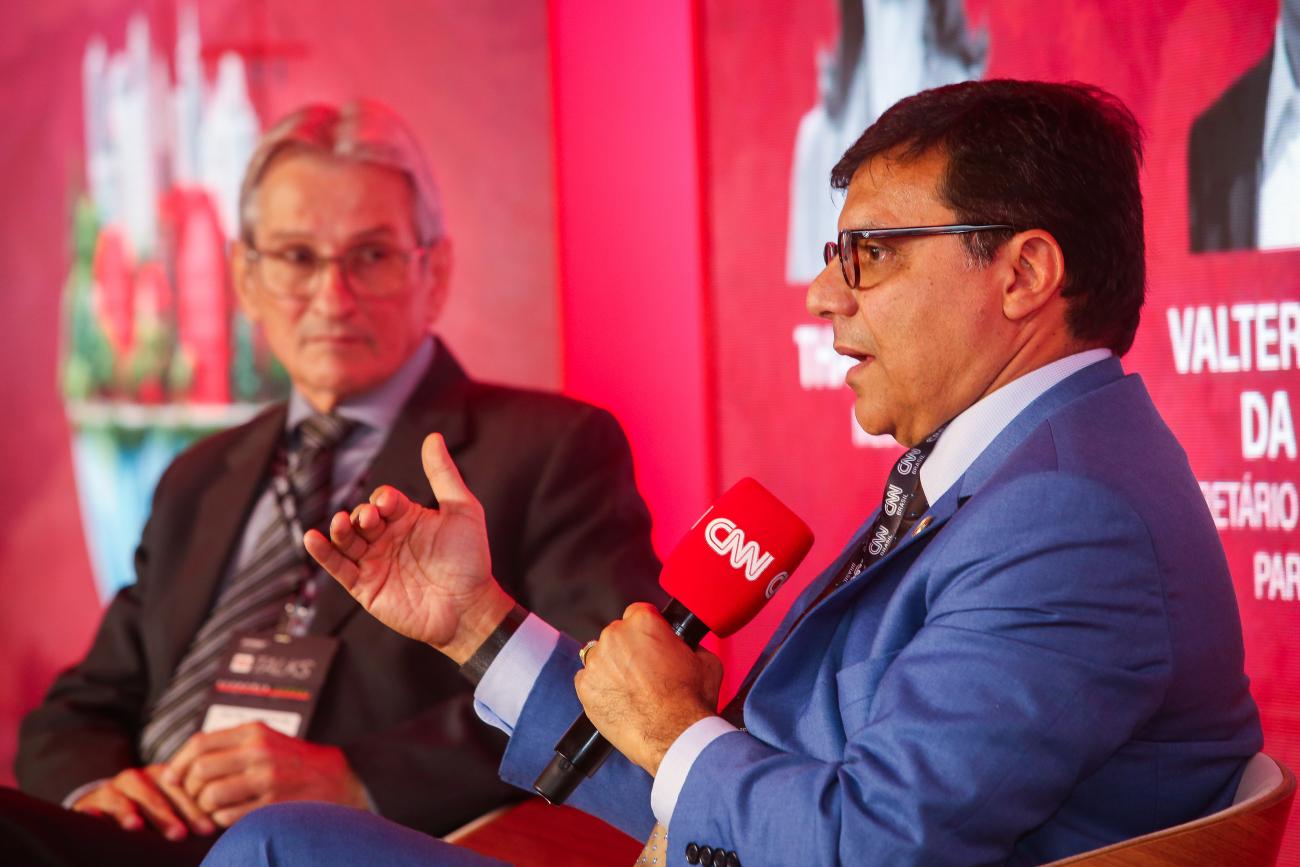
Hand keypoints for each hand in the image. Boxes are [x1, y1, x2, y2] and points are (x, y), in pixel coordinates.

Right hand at [72, 764, 213, 839]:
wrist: (106, 813)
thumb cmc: (153, 818)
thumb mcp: (172, 816)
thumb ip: (191, 821)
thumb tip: (219, 835)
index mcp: (164, 778)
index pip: (181, 790)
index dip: (194, 810)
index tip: (208, 831)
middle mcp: (138, 779)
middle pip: (154, 792)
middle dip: (167, 814)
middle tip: (180, 835)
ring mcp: (111, 789)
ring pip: (121, 796)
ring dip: (129, 810)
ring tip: (137, 826)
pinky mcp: (88, 803)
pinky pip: (89, 807)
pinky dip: (92, 813)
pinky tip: (96, 820)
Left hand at [161, 722, 366, 827]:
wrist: (338, 780)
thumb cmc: (295, 763)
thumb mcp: (266, 740)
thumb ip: (230, 746)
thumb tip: (183, 764)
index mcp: (254, 732)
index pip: (199, 744)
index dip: (178, 763)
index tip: (171, 778)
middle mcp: (259, 752)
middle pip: (200, 770)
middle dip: (188, 789)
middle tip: (193, 798)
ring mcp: (267, 779)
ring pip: (210, 796)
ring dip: (204, 808)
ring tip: (212, 809)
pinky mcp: (272, 804)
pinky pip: (227, 817)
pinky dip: (220, 821)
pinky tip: (230, 817)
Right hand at [305, 433, 514, 661]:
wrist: (469, 606)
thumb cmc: (471, 559)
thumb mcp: (462, 510)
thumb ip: (443, 475)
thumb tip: (432, 437)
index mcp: (408, 518)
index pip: (384, 499)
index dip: (383, 499)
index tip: (390, 504)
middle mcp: (388, 539)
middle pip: (361, 518)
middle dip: (362, 515)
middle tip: (370, 519)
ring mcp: (375, 563)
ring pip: (346, 541)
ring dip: (340, 530)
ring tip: (341, 524)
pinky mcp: (366, 587)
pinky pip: (338, 568)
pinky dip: (323, 554)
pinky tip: (313, 539)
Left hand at [574, 603, 723, 774]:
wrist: (674, 737)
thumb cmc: (691, 701)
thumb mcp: (706, 661)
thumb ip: (690, 645)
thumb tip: (687, 647)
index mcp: (643, 622)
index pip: (638, 613)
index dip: (648, 630)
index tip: (652, 644)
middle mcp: (615, 635)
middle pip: (617, 634)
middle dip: (629, 649)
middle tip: (646, 673)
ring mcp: (596, 661)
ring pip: (601, 657)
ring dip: (612, 668)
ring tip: (632, 690)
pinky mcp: (584, 687)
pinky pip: (588, 680)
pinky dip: (600, 688)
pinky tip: (619, 701)